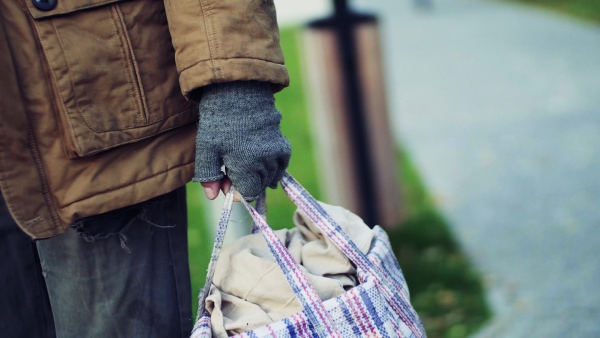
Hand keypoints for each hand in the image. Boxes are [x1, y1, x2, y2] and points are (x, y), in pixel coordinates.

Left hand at [193, 81, 290, 200]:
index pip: (248, 193)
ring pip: (271, 176)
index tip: (227, 184)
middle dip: (246, 184)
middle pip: (259, 186)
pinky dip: (275, 168)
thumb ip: (208, 175)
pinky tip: (264, 166)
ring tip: (246, 167)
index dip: (237, 192)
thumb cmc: (218, 122)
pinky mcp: (282, 143)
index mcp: (246, 165)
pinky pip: (282, 164)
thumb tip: (213, 197)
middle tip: (231, 173)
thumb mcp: (206, 149)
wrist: (238, 92)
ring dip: (259, 177)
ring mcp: (275, 152)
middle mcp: (265, 162)